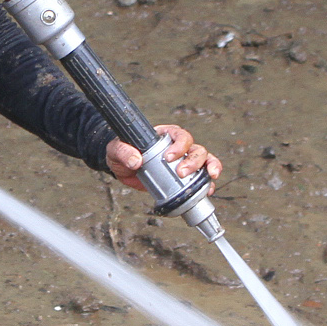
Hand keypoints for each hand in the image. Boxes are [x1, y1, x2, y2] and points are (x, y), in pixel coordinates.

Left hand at [106, 124, 220, 194]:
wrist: (121, 168)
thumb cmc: (121, 153)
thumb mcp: (117, 150)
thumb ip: (123, 152)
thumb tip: (136, 161)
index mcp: (165, 135)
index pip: (180, 135)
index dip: (179, 145)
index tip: (169, 157)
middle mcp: (178, 146)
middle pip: (195, 148)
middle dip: (193, 161)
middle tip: (181, 173)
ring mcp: (183, 161)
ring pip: (204, 160)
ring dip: (208, 168)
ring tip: (209, 178)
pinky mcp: (184, 177)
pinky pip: (201, 177)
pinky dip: (207, 183)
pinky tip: (208, 190)